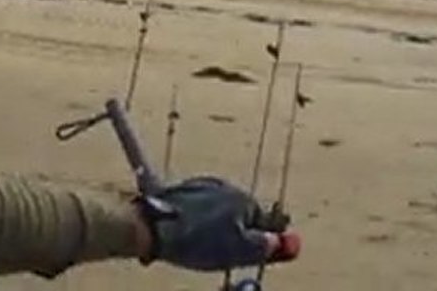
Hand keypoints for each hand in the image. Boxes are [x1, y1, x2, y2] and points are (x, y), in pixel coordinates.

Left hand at [132, 176, 300, 271]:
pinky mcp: (184, 189)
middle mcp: (228, 187)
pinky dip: (202, 218)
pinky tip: (192, 234)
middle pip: (243, 212)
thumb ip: (265, 246)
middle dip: (243, 230)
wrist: (154, 226)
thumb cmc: (198, 240)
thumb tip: (283, 242)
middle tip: (234, 251)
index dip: (269, 237)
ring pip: (222, 208)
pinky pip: (202, 205)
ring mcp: (204, 185)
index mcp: (245, 201)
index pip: (268, 220)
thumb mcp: (239, 251)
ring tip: (207, 245)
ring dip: (221, 223)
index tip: (271, 247)